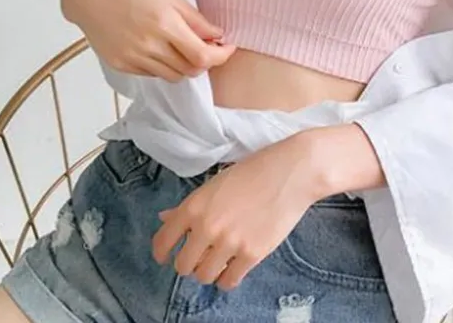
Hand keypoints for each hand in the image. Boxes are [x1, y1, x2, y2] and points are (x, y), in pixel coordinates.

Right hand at [61, 0, 236, 81]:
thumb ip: (195, 19)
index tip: (227, 48)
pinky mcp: (122, 66)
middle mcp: (150, 45)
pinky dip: (163, 66)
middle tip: (206, 47)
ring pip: (173, 77)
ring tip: (182, 47)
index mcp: (165, 24)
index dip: (221, 56)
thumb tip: (218, 36)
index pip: (203, 56)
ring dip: (185, 66)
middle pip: (190, 70)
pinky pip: (153, 75)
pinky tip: (160, 49)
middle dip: (204, 62)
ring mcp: (134, 58)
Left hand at [151, 133, 321, 289]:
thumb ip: (189, 206)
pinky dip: (228, 277)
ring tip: (219, 260)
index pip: (163, 241)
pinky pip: (229, 281)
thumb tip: (165, 219)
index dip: (162, 253)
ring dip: (209, 271)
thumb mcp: (215, 184)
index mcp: (194, 206)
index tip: (165, 257)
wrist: (290, 172)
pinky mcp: (252, 254)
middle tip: (200, 255)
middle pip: (183, 266)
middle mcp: (207, 227)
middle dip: (189, 263)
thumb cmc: (253, 172)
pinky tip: (233, 266)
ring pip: (204, 277)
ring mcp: (230, 242)